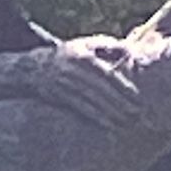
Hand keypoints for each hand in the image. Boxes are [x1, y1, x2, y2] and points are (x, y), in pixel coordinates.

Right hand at [22, 43, 141, 128]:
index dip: (122, 85)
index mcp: (83, 55)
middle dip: (119, 102)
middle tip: (136, 114)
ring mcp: (64, 84)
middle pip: (101, 88)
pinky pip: (80, 108)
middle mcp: (73, 69)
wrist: (33, 68)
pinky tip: (108, 125)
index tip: (137, 96)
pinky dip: (95, 117)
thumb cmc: (70, 56)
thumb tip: (130, 51)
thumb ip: (108, 46)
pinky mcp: (58, 97)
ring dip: (109, 112)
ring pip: (91, 100)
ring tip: (126, 122)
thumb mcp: (86, 45)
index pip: (107, 72)